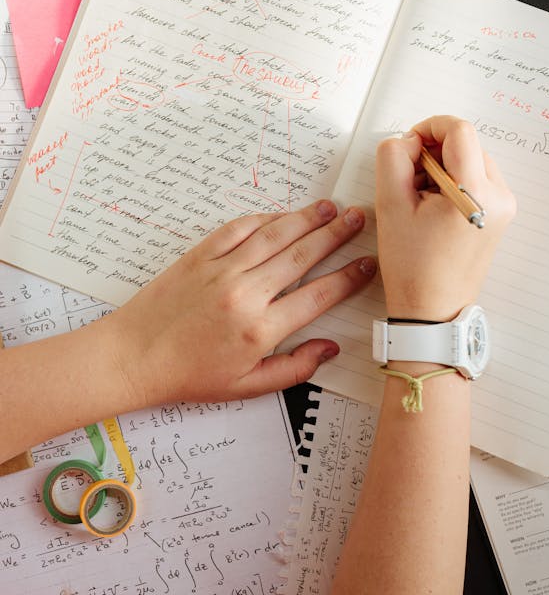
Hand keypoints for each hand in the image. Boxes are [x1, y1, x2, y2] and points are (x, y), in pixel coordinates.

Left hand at [103, 200, 373, 408]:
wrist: (132, 357)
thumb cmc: (188, 376)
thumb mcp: (246, 387)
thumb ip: (294, 368)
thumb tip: (330, 348)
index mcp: (259, 330)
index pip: (318, 296)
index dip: (349, 277)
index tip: (368, 264)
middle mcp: (245, 295)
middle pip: (302, 256)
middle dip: (335, 235)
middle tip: (358, 218)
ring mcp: (222, 271)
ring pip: (275, 236)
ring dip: (306, 219)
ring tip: (329, 207)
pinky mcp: (201, 256)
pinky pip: (239, 229)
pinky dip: (265, 219)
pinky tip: (283, 214)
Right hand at [375, 115, 514, 320]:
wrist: (433, 310)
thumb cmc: (412, 265)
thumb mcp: (390, 203)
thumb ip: (393, 156)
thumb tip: (410, 140)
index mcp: (475, 192)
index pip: (460, 131)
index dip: (430, 126)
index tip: (410, 144)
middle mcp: (499, 195)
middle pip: (467, 144)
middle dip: (434, 151)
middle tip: (409, 180)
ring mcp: (505, 206)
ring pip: (471, 160)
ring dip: (443, 166)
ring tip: (420, 198)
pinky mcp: (501, 214)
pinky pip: (477, 179)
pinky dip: (454, 181)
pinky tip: (434, 206)